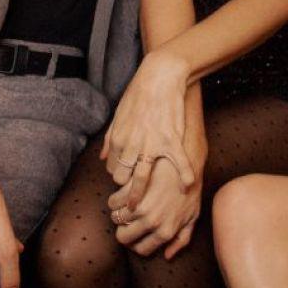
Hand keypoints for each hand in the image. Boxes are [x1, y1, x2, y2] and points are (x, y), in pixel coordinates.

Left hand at [101, 51, 195, 206]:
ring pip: (140, 178)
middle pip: (122, 177)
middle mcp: (130, 144)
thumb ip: (109, 137)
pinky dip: (183, 175)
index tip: (126, 180)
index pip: (113, 167)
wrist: (159, 77)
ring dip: (139, 196)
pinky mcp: (170, 140)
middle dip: (126, 188)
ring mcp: (150, 144)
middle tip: (134, 196)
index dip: (118, 176)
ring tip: (142, 210)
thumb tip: (101, 156)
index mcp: (118, 138)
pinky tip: (186, 186)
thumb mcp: (119, 115)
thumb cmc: (139, 94)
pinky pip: (177, 163)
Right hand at [108, 156, 202, 258]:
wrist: (187, 160)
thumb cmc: (191, 189)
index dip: (135, 243)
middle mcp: (152, 222)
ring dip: (117, 213)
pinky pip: (113, 201)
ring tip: (124, 205)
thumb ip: (182, 238)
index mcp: (166, 232)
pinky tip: (122, 193)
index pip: (140, 249)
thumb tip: (167, 255)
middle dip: (123, 230)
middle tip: (126, 221)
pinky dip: (114, 199)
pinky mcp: (132, 189)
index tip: (134, 234)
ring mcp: (140, 205)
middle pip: (123, 237)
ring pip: (116, 218)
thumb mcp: (193, 216)